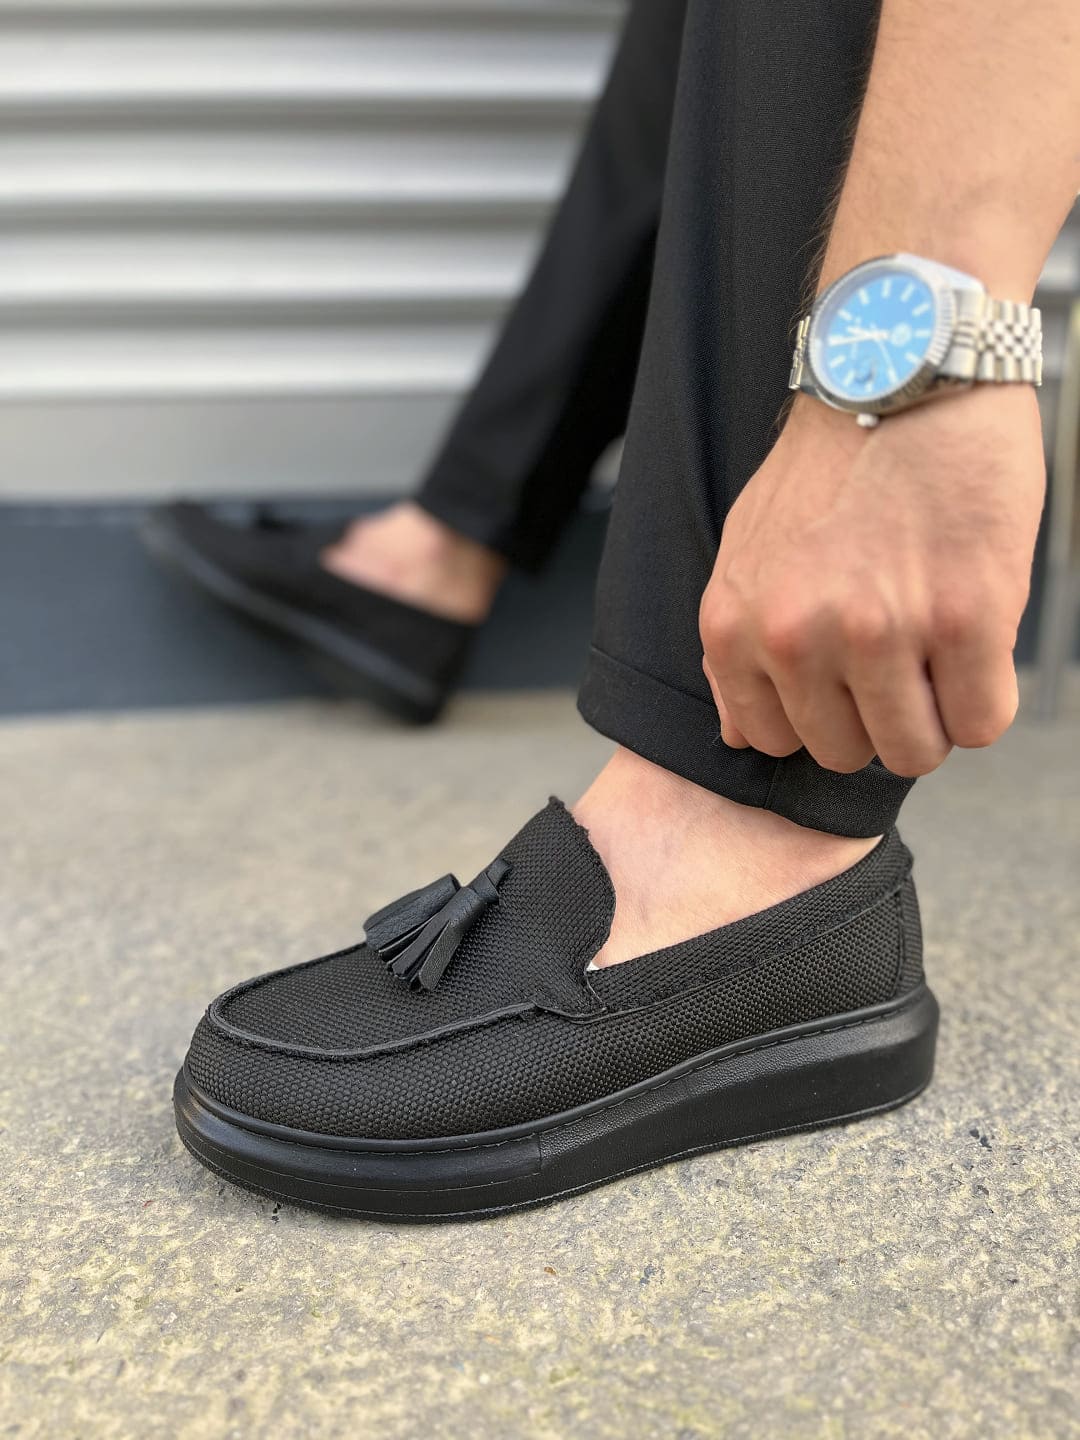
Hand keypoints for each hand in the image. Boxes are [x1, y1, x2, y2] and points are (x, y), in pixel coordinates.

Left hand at [699, 385, 1045, 776]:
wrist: (902, 369)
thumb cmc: (830, 462)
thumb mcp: (748, 551)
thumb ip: (739, 644)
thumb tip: (742, 734)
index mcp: (737, 626)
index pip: (774, 744)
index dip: (821, 718)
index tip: (848, 681)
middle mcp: (797, 637)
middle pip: (846, 755)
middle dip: (879, 721)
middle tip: (904, 662)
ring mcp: (880, 631)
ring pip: (915, 750)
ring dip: (936, 717)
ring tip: (941, 654)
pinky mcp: (964, 617)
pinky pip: (980, 721)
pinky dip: (986, 698)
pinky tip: (979, 647)